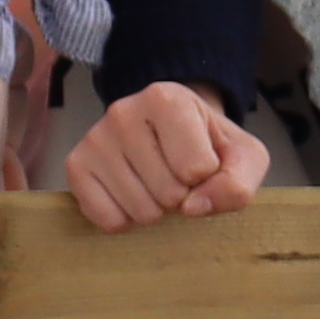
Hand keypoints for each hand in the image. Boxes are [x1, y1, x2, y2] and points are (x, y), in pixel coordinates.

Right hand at [60, 80, 268, 231]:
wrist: (169, 132)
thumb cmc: (208, 145)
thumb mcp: (244, 157)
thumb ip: (238, 183)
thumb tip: (193, 207)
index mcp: (166, 99)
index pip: (197, 169)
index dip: (207, 177)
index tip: (201, 161)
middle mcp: (123, 112)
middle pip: (168, 193)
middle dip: (181, 196)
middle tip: (177, 175)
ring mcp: (95, 139)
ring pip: (139, 210)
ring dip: (156, 210)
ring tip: (155, 183)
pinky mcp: (75, 167)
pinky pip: (107, 220)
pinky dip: (126, 220)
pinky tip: (131, 195)